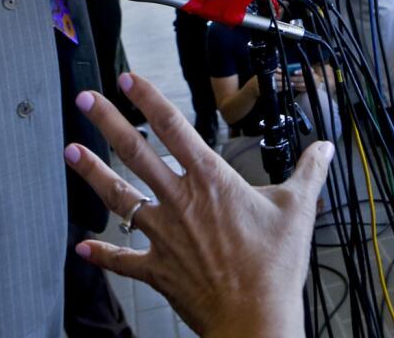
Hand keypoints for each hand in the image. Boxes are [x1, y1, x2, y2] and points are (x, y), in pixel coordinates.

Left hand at [64, 73, 332, 336]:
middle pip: (134, 152)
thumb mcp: (299, 209)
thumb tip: (324, 148)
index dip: (148, 98)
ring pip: (119, 196)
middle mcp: (180, 200)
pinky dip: (101, 253)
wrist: (254, 317)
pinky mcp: (157, 269)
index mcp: (212, 179)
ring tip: (70, 151)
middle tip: (86, 99)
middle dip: (106, 122)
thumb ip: (308, 172)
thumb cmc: (275, 266)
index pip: (173, 126)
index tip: (128, 79)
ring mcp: (163, 235)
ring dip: (91, 173)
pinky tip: (83, 247)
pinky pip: (122, 259)